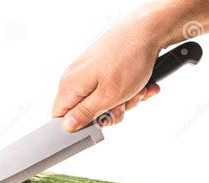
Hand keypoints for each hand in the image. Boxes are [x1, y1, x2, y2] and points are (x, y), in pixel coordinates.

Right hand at [52, 12, 163, 131]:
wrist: (147, 30)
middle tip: (122, 105)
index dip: (80, 126)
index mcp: (70, 86)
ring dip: (124, 102)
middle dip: (109, 113)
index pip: (61, 117)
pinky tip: (141, 85)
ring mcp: (90, 73)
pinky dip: (129, 90)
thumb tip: (67, 126)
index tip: (98, 123)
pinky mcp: (103, 68)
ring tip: (136, 91)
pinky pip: (113, 89)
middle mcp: (76, 78)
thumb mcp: (107, 97)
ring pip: (103, 102)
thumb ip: (84, 114)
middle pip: (86, 112)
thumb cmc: (127, 59)